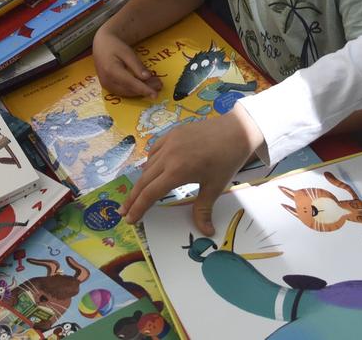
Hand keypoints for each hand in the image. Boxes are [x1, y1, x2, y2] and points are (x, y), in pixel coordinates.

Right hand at [92, 29, 158, 97]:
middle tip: (159, 85)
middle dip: (145, 89)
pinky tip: (144, 86)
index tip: (155, 94)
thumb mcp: (127, 52)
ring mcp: (106, 85)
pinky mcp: (108, 87)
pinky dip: (134, 90)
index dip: (144, 90)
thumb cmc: (114, 46)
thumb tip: (147, 77)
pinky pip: (123, 92)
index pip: (131, 83)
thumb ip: (137, 65)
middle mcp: (107, 81)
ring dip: (141, 91)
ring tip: (154, 85)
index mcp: (111, 70)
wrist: (101, 45)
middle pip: (130, 89)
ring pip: (127, 93)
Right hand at [121, 108, 262, 232]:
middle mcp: (168, 156)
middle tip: (124, 211)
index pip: (150, 194)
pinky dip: (149, 162)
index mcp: (177, 171)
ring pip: (148, 165)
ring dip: (141, 181)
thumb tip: (206, 232)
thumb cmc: (227, 160)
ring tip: (136, 194)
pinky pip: (154, 150)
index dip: (138, 208)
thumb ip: (204, 209)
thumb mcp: (215, 187)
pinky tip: (151, 170)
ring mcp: (169, 142)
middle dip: (133, 198)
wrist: (237, 130)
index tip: (130, 219)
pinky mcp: (173, 133)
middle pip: (144, 180)